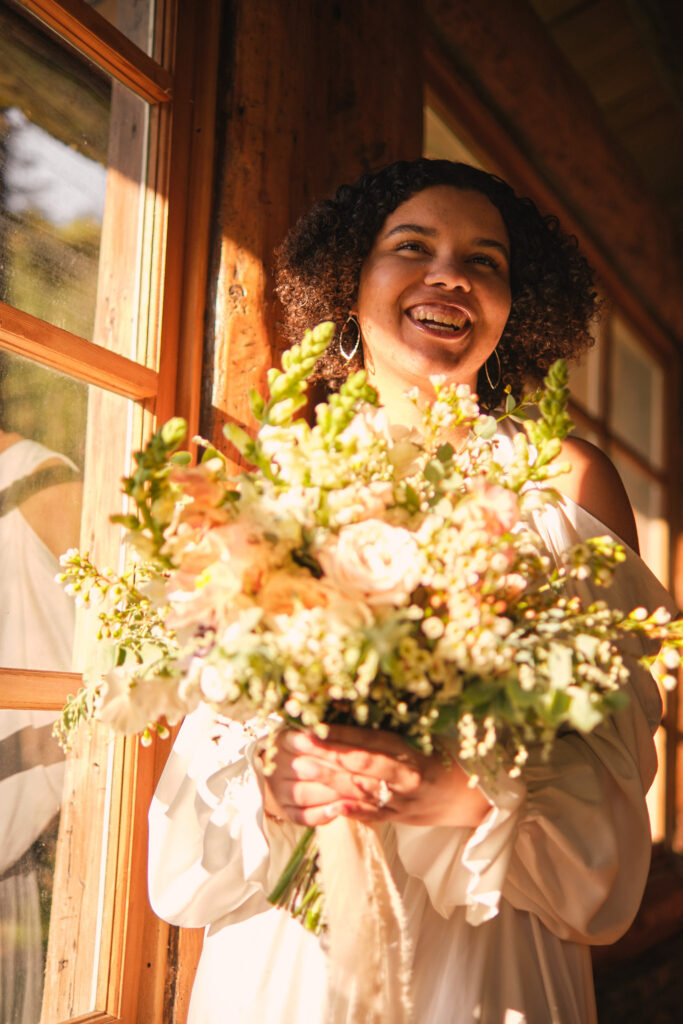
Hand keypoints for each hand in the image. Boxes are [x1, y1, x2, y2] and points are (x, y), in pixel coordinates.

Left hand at [262, 725, 489, 828]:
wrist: (466, 798)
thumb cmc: (439, 759)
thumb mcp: (420, 738)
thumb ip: (387, 733)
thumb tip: (349, 709)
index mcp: (410, 750)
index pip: (369, 739)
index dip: (340, 733)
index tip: (314, 724)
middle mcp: (405, 776)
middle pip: (360, 763)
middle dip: (326, 753)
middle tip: (298, 743)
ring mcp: (400, 800)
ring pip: (360, 789)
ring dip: (329, 779)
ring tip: (302, 768)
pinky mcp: (396, 819)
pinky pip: (370, 815)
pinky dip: (350, 811)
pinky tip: (330, 807)